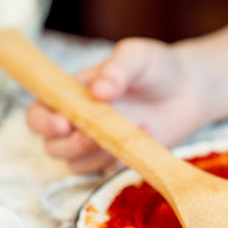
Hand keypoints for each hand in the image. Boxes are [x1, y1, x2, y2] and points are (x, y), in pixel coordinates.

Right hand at [25, 37, 204, 172]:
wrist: (189, 90)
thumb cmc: (156, 67)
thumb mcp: (137, 56)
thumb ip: (117, 70)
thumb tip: (98, 90)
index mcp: (72, 93)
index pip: (38, 113)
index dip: (43, 122)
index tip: (64, 123)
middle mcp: (78, 121)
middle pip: (51, 145)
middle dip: (67, 145)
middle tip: (92, 137)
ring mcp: (98, 143)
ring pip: (74, 164)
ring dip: (94, 155)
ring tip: (128, 131)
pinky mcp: (118, 159)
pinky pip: (105, 171)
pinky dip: (120, 160)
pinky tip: (146, 133)